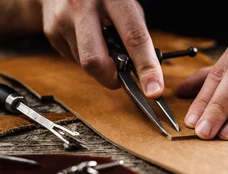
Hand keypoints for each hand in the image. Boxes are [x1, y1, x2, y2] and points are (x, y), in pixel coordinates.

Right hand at [39, 0, 163, 97]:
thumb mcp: (125, 4)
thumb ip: (135, 33)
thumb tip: (144, 68)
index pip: (134, 38)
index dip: (146, 68)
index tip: (153, 90)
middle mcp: (84, 6)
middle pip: (96, 61)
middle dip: (111, 79)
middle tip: (120, 79)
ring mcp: (63, 19)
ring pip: (85, 64)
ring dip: (99, 65)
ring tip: (100, 43)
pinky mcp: (51, 31)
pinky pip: (73, 59)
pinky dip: (85, 57)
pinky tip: (84, 39)